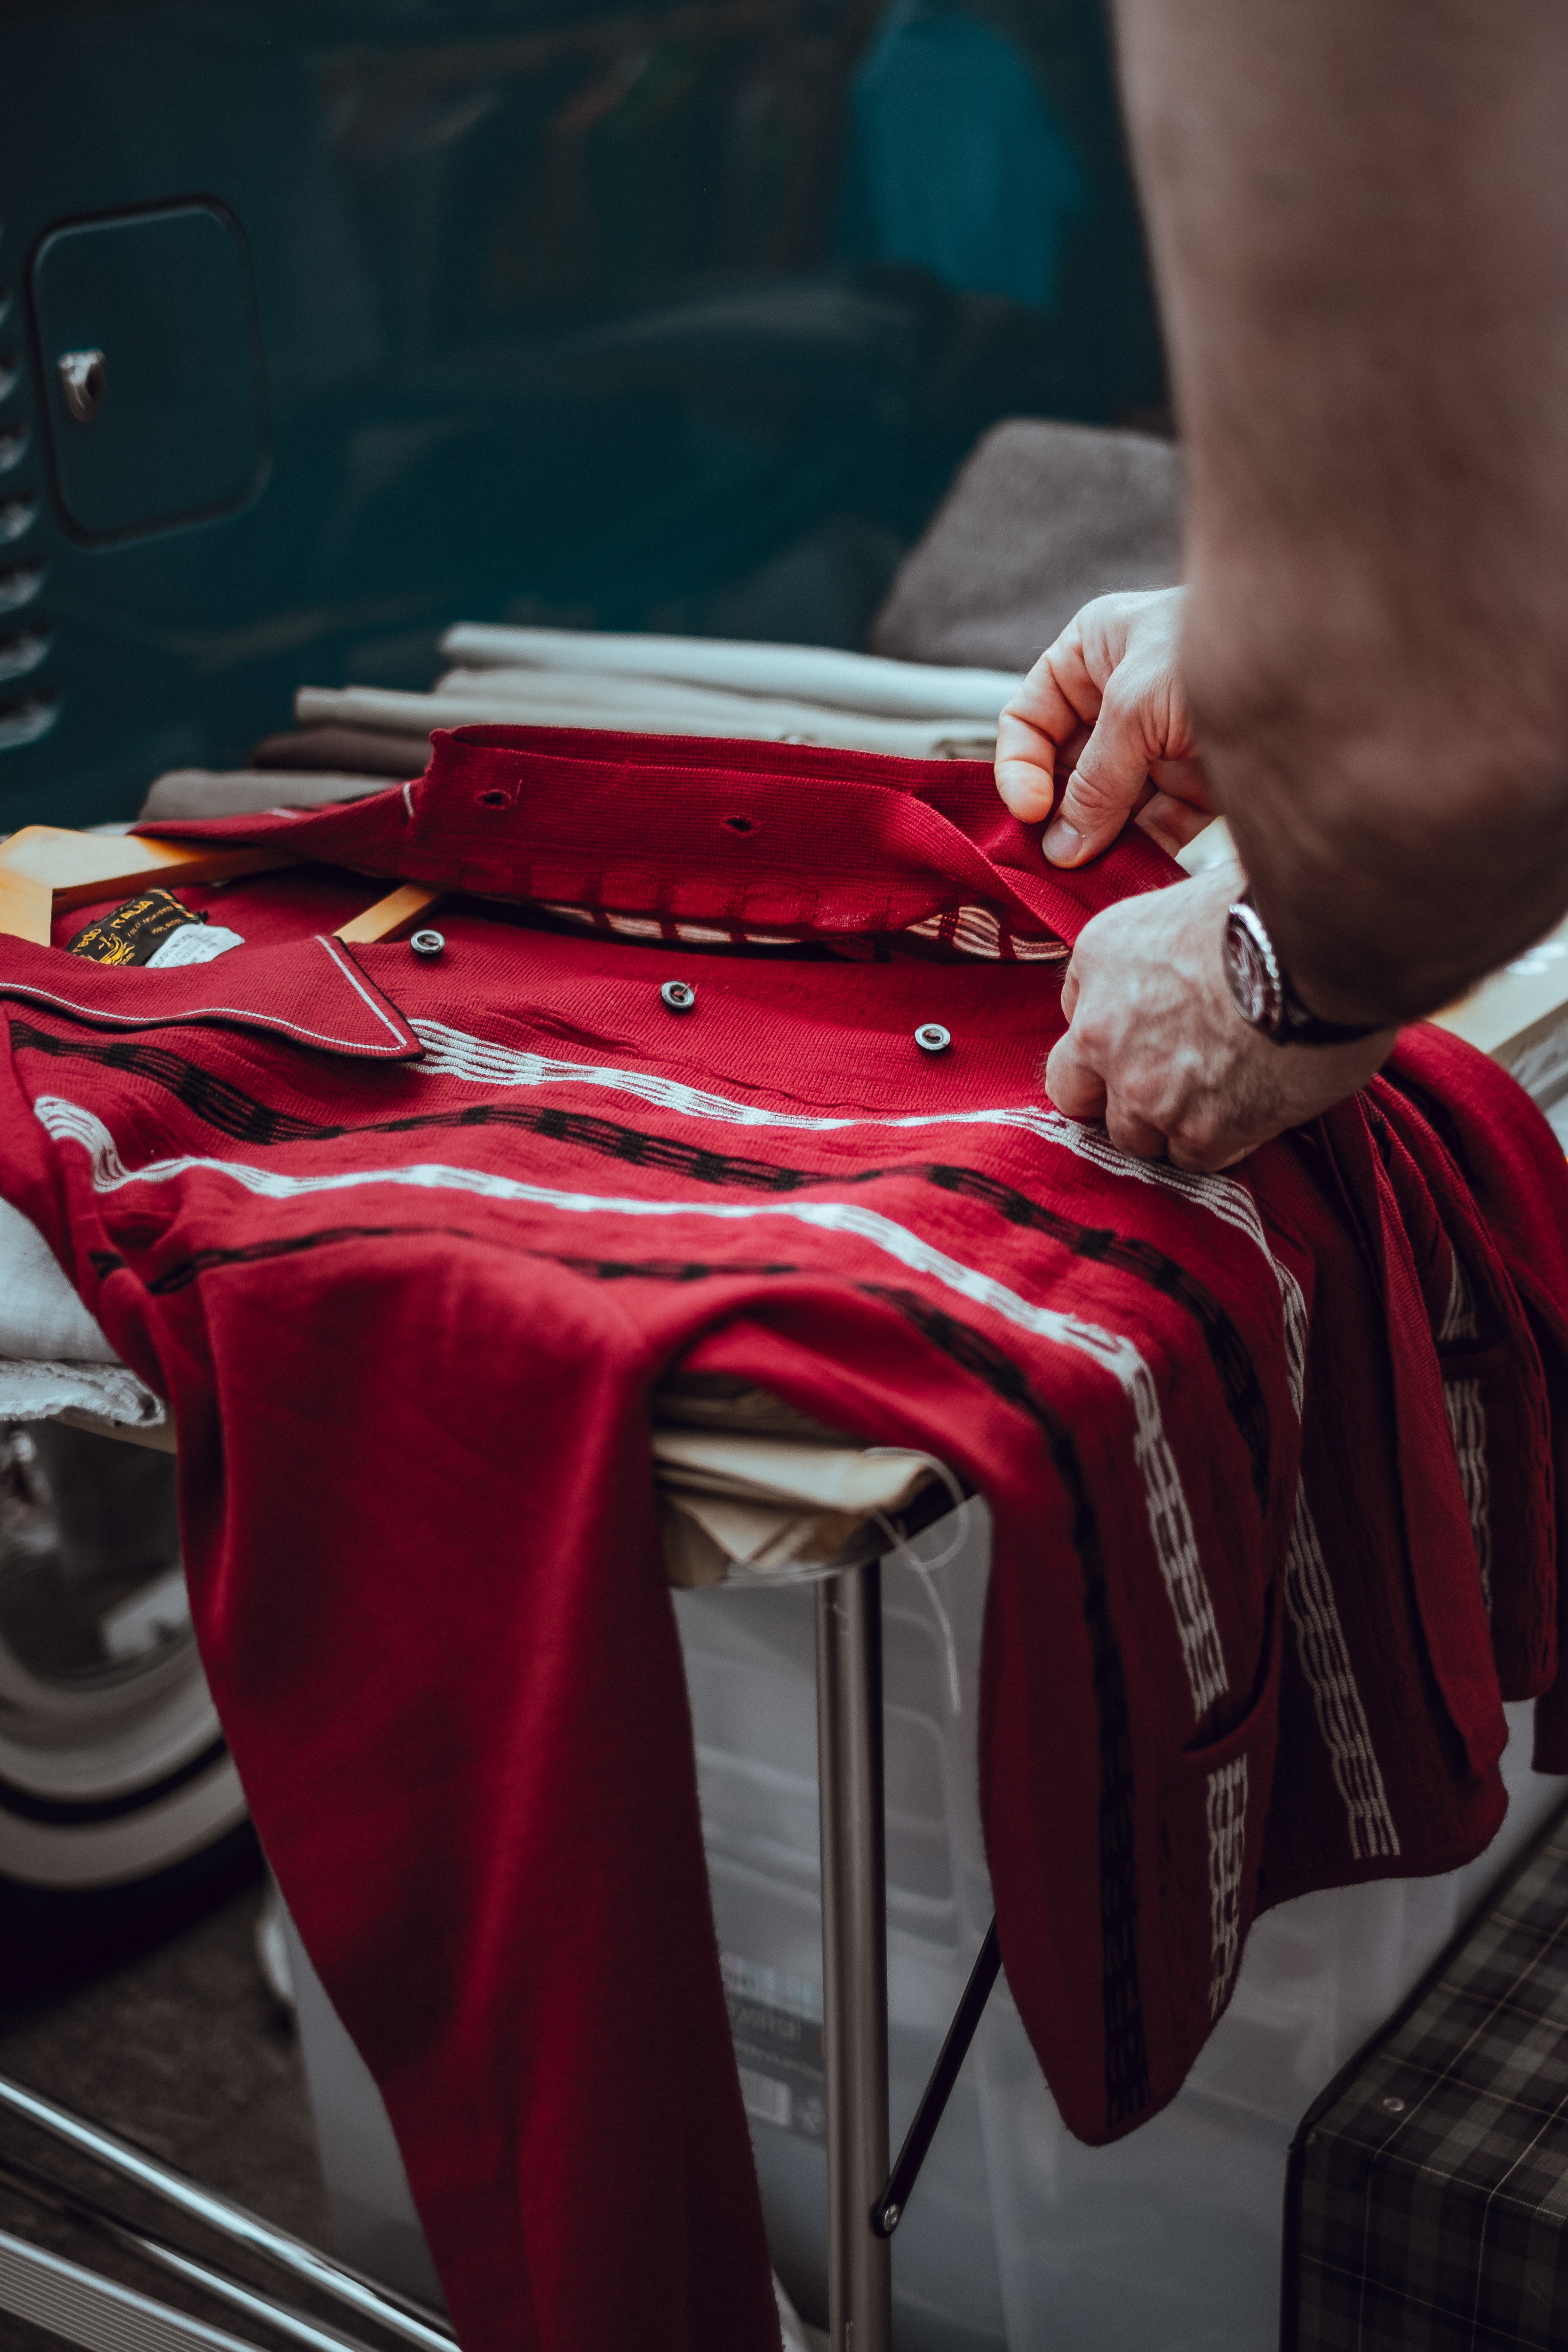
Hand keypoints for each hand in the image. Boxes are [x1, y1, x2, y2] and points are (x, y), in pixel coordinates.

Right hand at [996, 588, 1215, 864]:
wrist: (1325, 669)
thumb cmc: (1219, 652)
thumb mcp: (1136, 706)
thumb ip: (1094, 779)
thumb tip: (1060, 847)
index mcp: (1093, 654)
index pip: (1030, 720)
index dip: (1020, 768)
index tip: (1030, 813)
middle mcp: (1119, 700)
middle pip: (1065, 771)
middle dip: (1058, 816)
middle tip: (1051, 861)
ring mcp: (1157, 747)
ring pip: (1107, 806)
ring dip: (1095, 843)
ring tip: (1084, 879)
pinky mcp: (1195, 786)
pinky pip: (1153, 828)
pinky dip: (1139, 854)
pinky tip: (1125, 878)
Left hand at [1045, 863, 1397, 1168]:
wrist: (1323, 944)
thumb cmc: (1275, 904)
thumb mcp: (1197, 895)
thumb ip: (1170, 940)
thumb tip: (1190, 951)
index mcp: (1100, 956)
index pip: (1077, 1009)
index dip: (1114, 1028)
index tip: (1150, 1031)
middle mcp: (1102, 1027)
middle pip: (1076, 1089)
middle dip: (1109, 1093)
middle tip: (1160, 1085)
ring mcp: (1145, 1088)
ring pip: (1132, 1135)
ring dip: (1166, 1124)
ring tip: (1218, 1099)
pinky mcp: (1200, 1130)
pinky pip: (1193, 1159)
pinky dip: (1220, 1143)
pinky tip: (1252, 1113)